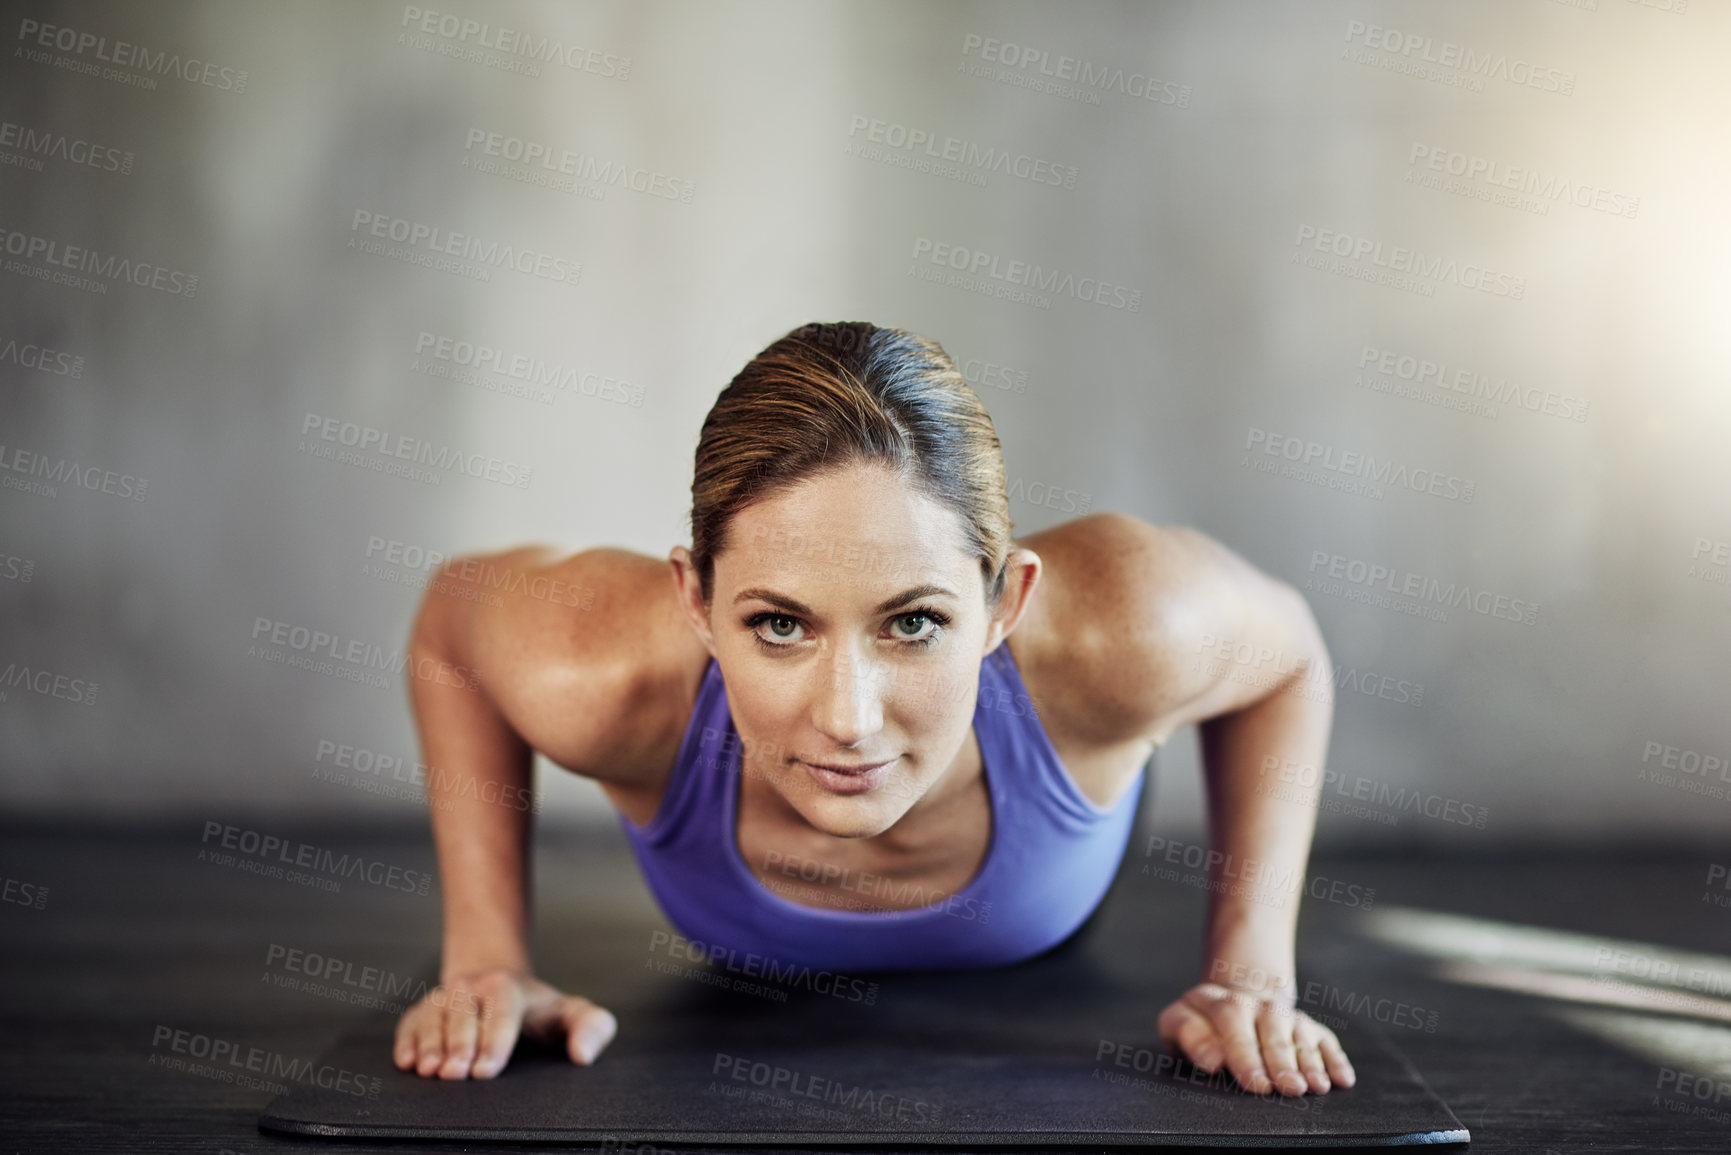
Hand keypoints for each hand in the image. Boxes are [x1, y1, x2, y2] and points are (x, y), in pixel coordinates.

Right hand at [393, 969, 617, 1079]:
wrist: (498, 986)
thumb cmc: (538, 1012)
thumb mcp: (571, 1013)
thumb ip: (592, 1027)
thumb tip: (584, 1055)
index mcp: (507, 987)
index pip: (501, 1012)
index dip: (493, 1041)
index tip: (485, 1070)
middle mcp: (471, 988)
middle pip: (461, 1014)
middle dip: (458, 1045)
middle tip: (454, 1075)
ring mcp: (443, 998)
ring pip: (433, 1017)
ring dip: (429, 1044)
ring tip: (429, 1071)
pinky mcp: (422, 1010)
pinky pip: (410, 1022)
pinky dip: (407, 1040)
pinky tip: (406, 1062)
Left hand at [1156, 982, 1354, 1095]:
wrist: (1229, 1006)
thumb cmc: (1199, 1028)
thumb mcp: (1178, 1025)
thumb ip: (1188, 1035)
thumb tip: (1212, 1058)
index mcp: (1217, 1000)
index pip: (1232, 1019)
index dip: (1245, 1053)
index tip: (1255, 1083)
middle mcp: (1255, 1003)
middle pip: (1271, 1027)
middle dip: (1281, 1061)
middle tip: (1289, 1088)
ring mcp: (1283, 1014)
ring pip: (1299, 1034)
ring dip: (1310, 1062)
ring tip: (1316, 1087)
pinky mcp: (1307, 1026)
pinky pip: (1324, 1039)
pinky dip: (1334, 1059)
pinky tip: (1342, 1079)